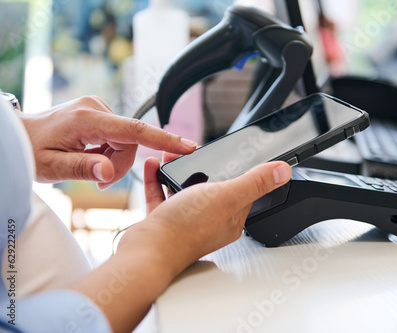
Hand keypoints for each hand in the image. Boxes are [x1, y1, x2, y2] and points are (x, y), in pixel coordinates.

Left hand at [20, 96, 196, 188]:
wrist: (18, 136)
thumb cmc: (31, 152)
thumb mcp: (51, 168)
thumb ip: (82, 168)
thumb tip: (108, 171)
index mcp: (87, 120)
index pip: (134, 130)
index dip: (163, 139)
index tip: (188, 146)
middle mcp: (95, 108)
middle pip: (130, 142)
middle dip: (120, 165)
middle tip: (100, 182)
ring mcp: (97, 108)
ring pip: (126, 141)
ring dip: (114, 160)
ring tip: (93, 171)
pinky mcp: (99, 113)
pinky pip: (118, 136)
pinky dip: (110, 152)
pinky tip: (93, 157)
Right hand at [119, 158, 292, 276]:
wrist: (147, 250)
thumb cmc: (186, 229)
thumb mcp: (227, 196)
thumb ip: (255, 182)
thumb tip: (283, 171)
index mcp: (230, 218)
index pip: (242, 191)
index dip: (237, 172)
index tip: (232, 157)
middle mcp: (210, 221)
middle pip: (211, 188)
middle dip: (203, 168)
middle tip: (195, 152)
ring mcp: (186, 222)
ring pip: (185, 190)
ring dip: (179, 171)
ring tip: (172, 155)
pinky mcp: (164, 222)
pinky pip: (162, 196)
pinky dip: (158, 180)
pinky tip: (154, 167)